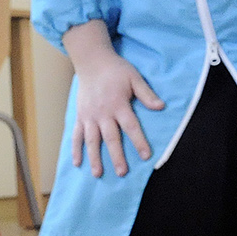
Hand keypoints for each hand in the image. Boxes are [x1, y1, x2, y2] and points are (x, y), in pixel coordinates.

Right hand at [68, 44, 163, 177]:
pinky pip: (76, 135)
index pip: (131, 126)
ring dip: (94, 158)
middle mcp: (103, 113)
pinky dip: (76, 149)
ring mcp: (89, 116)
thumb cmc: (116, 70)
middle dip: (117, 156)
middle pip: (111, 138)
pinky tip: (77, 163)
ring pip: (92, 140)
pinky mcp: (80, 116)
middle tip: (122, 173)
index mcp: (118, 104)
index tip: (146, 156)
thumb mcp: (134, 77)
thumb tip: (161, 106)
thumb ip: (146, 94)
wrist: (92, 61)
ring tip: (98, 174)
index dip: (139, 142)